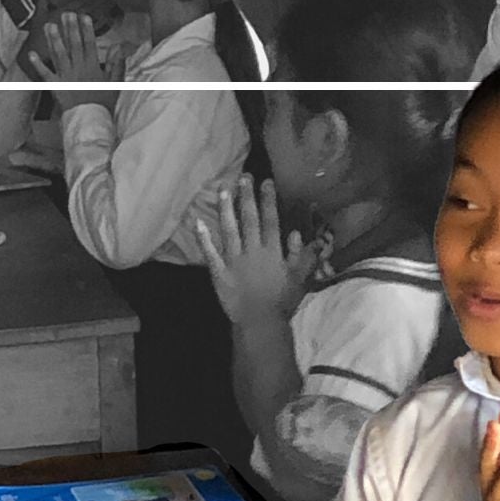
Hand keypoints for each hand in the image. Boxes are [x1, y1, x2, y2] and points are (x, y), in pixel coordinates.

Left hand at [29, 14, 120, 113]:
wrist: (90, 121)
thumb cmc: (103, 103)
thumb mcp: (114, 84)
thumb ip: (116, 65)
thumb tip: (118, 49)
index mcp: (92, 67)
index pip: (89, 44)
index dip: (86, 29)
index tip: (84, 16)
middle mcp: (77, 69)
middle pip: (73, 45)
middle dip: (69, 28)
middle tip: (66, 14)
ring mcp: (65, 77)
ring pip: (59, 55)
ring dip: (53, 39)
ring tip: (49, 25)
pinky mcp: (55, 86)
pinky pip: (45, 74)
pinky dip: (38, 65)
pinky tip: (32, 54)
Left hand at [195, 175, 323, 324]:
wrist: (260, 323)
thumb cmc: (282, 302)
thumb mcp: (299, 279)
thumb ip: (301, 256)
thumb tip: (298, 233)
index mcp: (272, 251)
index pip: (271, 220)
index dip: (268, 200)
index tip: (265, 182)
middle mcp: (253, 251)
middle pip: (249, 219)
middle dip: (246, 197)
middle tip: (244, 177)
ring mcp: (234, 260)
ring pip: (229, 230)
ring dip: (226, 210)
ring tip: (223, 191)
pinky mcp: (219, 272)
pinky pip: (210, 253)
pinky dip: (204, 238)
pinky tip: (198, 222)